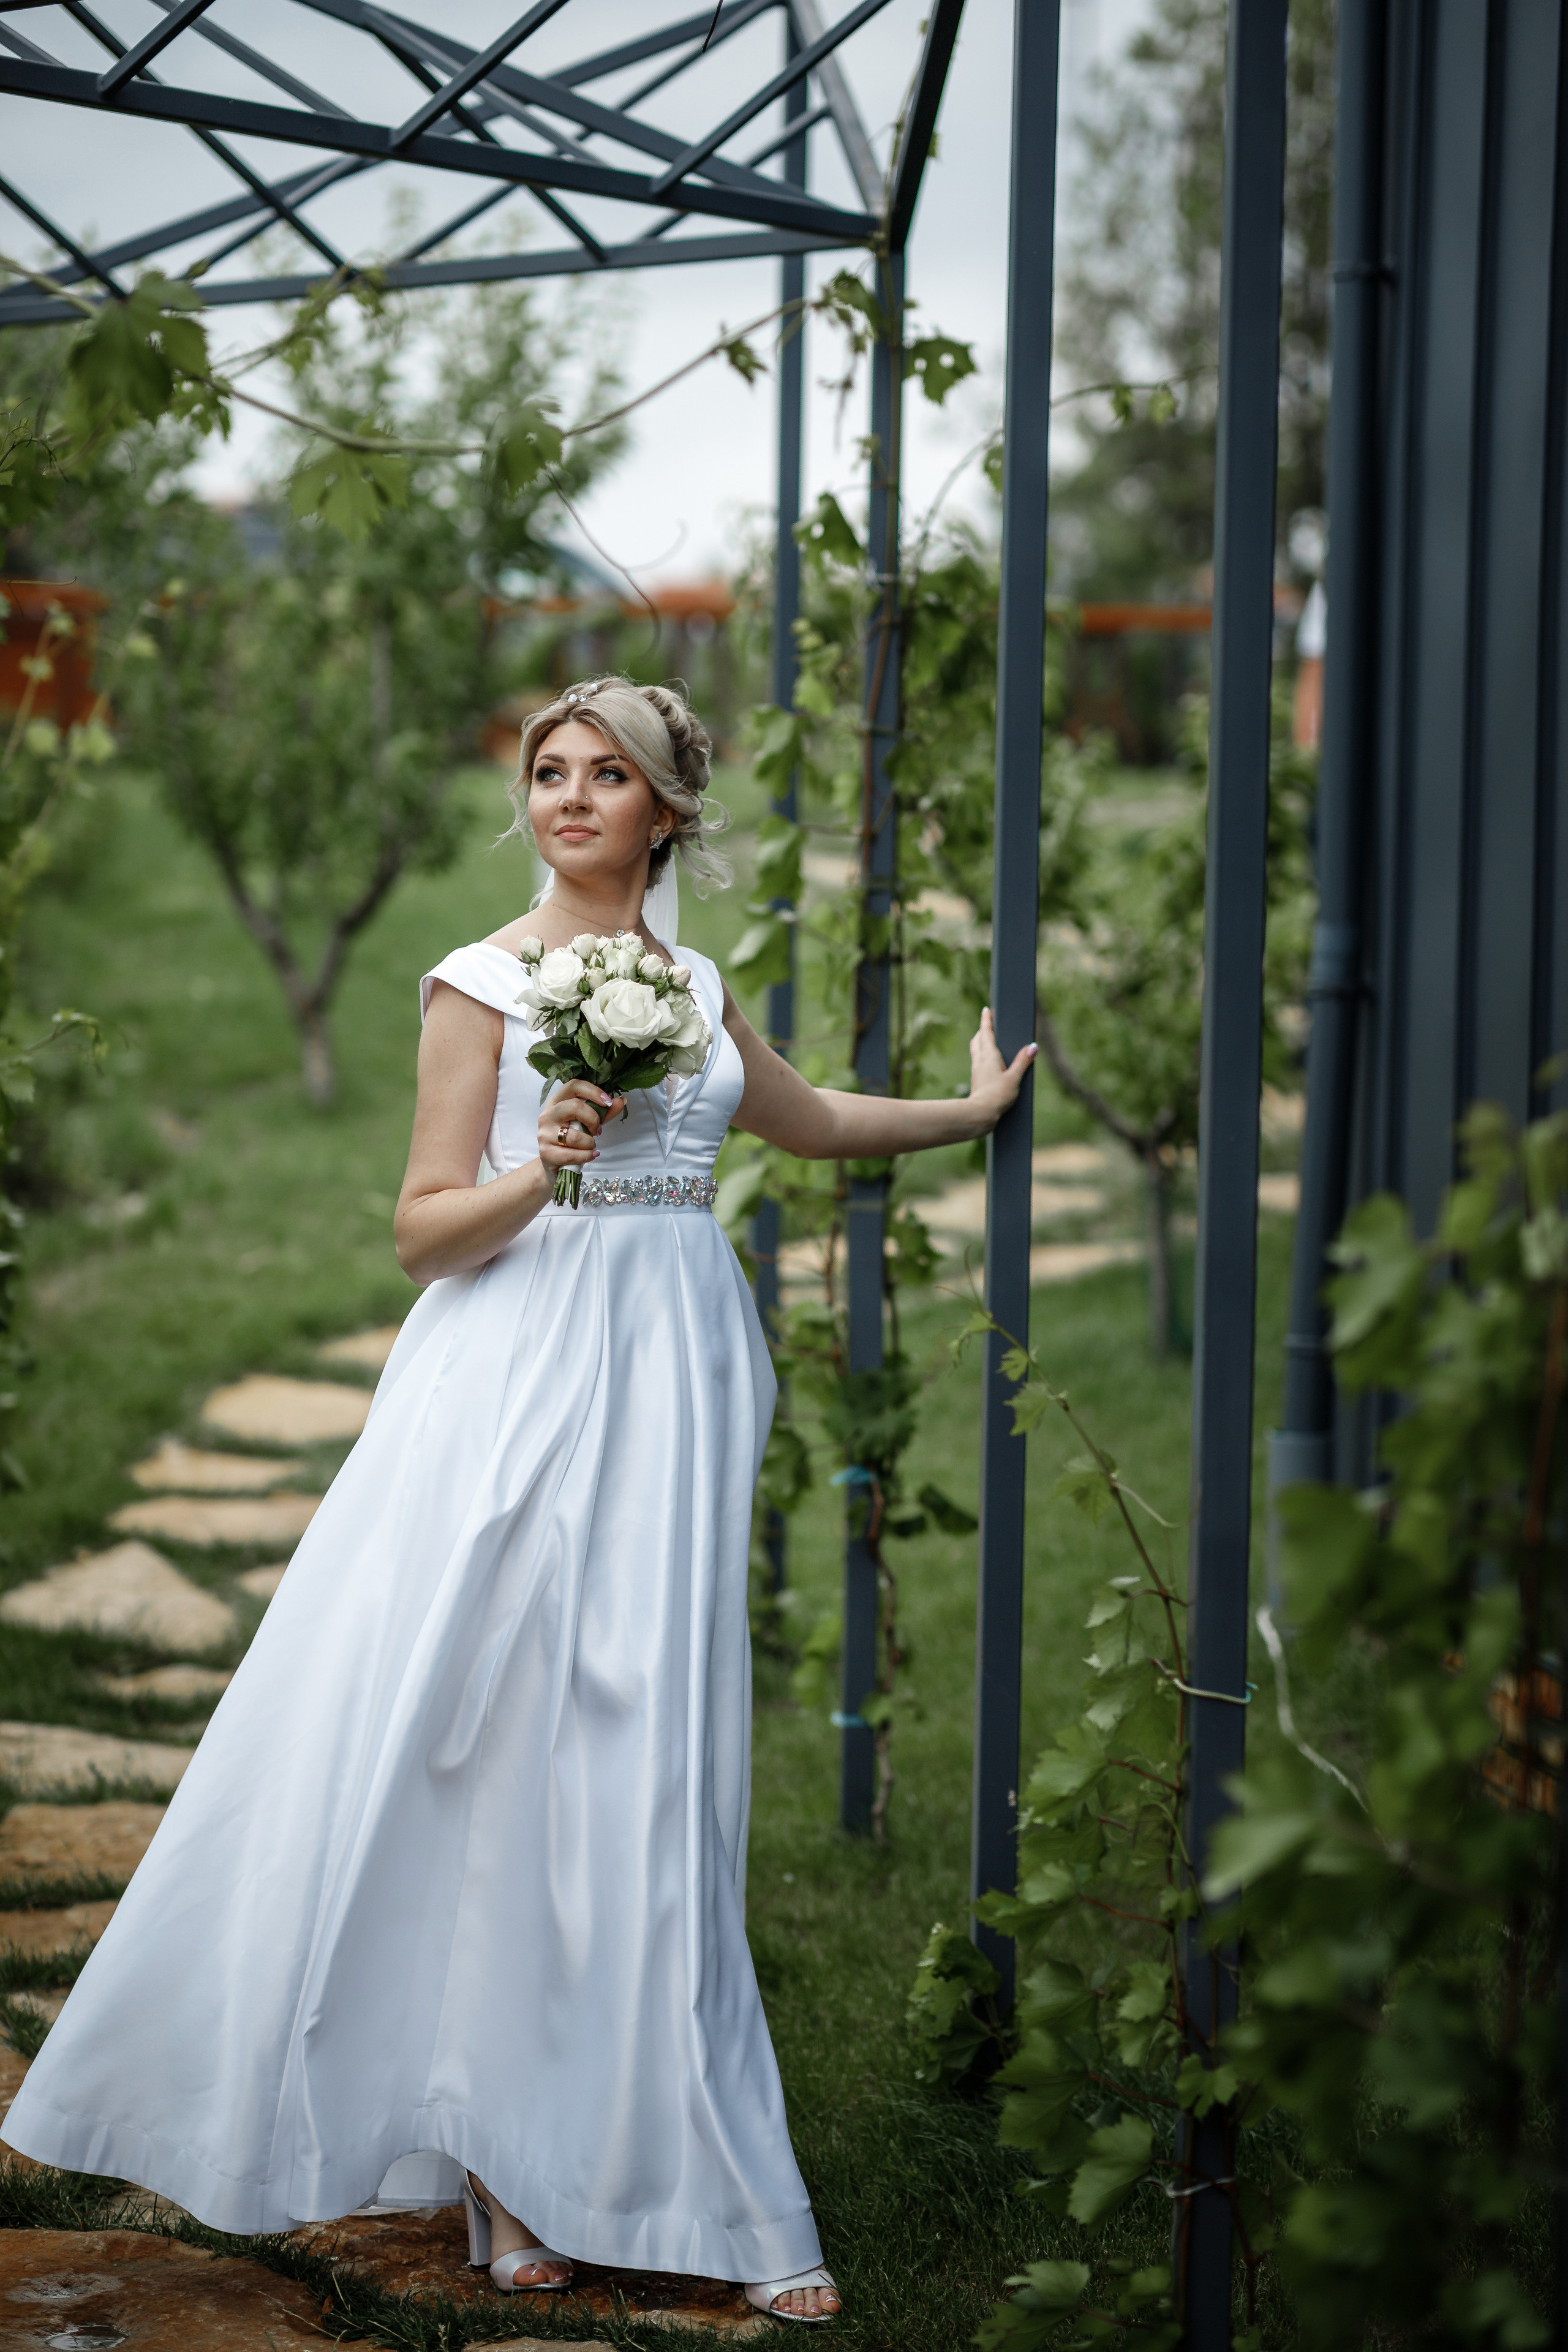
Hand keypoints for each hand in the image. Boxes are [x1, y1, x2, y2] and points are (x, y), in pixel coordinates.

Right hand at [537, 1079, 625, 1176]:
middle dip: (593, 1120)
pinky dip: (586, 1156)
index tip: (608, 1102)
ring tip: (590, 1146)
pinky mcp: (545, 1152)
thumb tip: (621, 1100)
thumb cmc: (572, 1140)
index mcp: (557, 1102)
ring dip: (589, 1143)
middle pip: (574, 1106)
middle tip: (598, 1130)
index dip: (593, 1091)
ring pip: (574, 1136)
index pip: (573, 1086)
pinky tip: (590, 1155)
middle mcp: (548, 1114)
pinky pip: (571, 1154)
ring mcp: (544, 1133)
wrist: (555, 1164)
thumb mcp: (588, 1123)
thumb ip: (604, 1113)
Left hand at [967, 1008, 1037, 1131]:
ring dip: (980, 1043)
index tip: (985, 1010)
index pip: (986, 1032)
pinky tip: (990, 1064)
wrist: (980, 1114)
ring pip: (976, 1051)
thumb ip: (1023, 1062)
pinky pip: (978, 1062)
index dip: (986, 1020)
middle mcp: (980, 1061)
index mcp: (988, 1056)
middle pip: (977, 1040)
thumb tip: (1033, 1046)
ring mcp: (976, 1071)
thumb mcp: (1014, 1078)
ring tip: (988, 1041)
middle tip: (988, 1025)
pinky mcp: (977, 1080)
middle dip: (982, 1031)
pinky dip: (982, 1057)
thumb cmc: (997, 1095)